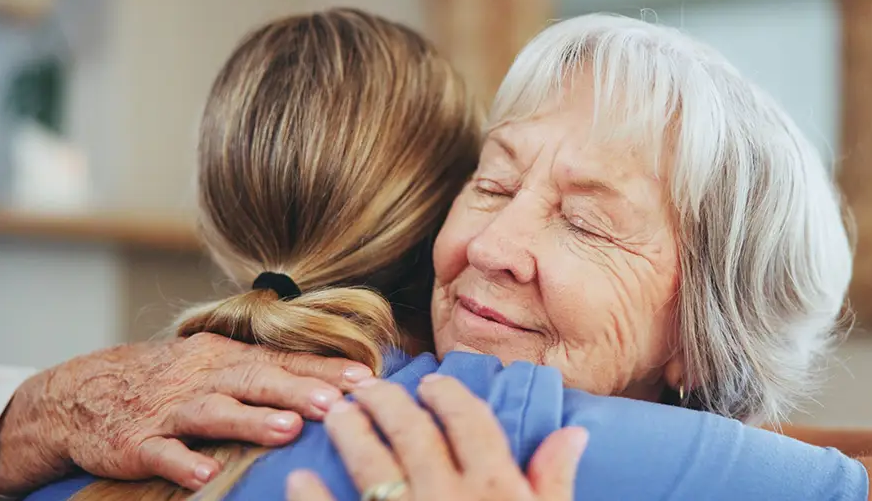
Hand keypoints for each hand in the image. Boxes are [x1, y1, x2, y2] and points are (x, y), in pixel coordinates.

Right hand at [0, 333, 373, 494]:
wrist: (82, 391)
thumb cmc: (171, 380)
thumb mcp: (217, 365)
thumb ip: (267, 371)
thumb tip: (334, 381)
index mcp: (227, 359)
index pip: (283, 361)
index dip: (324, 370)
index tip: (366, 380)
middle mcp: (203, 379)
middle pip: (256, 381)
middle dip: (299, 391)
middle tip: (337, 404)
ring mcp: (168, 410)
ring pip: (213, 412)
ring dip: (251, 421)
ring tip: (287, 431)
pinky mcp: (136, 442)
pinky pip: (160, 452)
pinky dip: (181, 462)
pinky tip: (204, 475)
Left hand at [290, 375, 587, 500]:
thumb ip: (554, 481)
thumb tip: (572, 431)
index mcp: (496, 488)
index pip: (469, 422)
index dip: (449, 395)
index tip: (432, 383)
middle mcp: (448, 496)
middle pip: (413, 432)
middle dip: (389, 402)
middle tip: (369, 388)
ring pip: (370, 463)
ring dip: (351, 432)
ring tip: (338, 414)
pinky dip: (312, 498)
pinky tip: (299, 478)